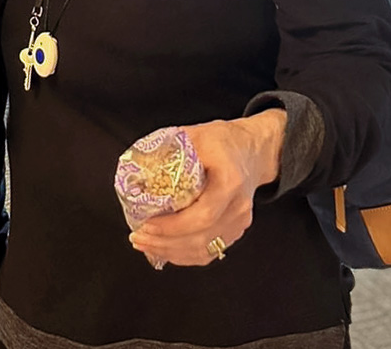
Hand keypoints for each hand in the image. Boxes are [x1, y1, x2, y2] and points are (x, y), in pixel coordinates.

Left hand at [129, 110, 286, 266]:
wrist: (252, 150)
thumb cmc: (224, 141)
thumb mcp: (196, 134)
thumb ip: (169, 149)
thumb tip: (138, 167)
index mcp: (230, 181)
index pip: (202, 215)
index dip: (172, 226)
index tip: (147, 224)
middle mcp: (238, 206)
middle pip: (201, 238)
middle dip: (164, 242)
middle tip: (138, 236)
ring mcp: (239, 222)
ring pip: (204, 250)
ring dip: (171, 252)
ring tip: (145, 244)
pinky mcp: (235, 230)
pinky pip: (209, 251)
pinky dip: (184, 255)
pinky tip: (164, 250)